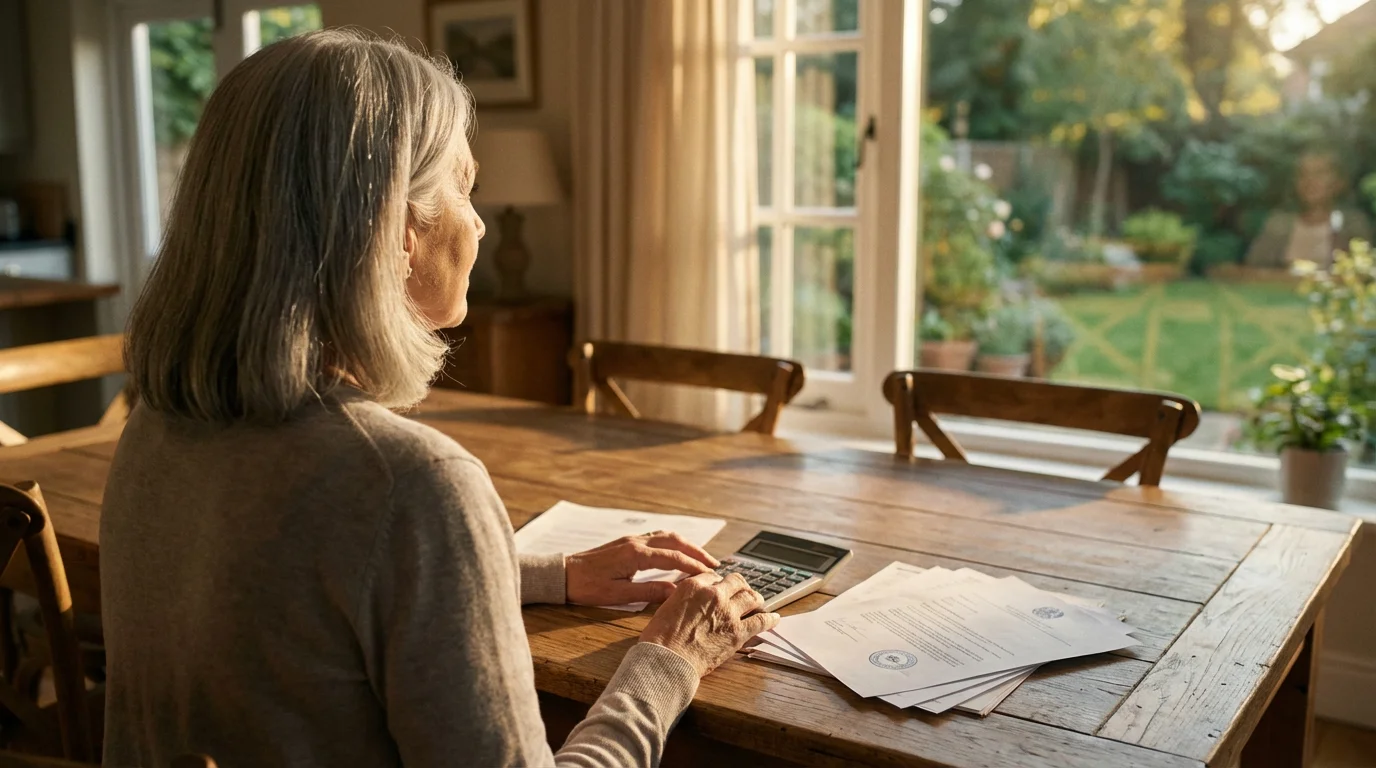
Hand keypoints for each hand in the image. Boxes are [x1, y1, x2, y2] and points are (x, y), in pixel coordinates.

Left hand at [565, 530, 718, 605]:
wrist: (561, 575)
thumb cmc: (587, 587)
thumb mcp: (618, 594)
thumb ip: (649, 591)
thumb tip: (676, 591)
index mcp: (635, 554)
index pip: (674, 557)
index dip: (694, 566)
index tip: (710, 575)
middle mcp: (636, 542)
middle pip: (675, 541)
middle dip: (697, 551)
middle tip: (714, 565)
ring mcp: (631, 540)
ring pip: (666, 536)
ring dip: (686, 545)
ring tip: (701, 558)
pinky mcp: (627, 542)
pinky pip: (657, 538)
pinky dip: (673, 543)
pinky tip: (677, 552)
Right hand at [639, 572, 780, 677]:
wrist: (667, 659)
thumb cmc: (660, 638)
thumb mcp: (666, 607)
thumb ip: (684, 599)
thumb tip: (692, 603)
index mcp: (694, 586)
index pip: (714, 577)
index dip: (719, 584)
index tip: (722, 589)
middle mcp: (714, 594)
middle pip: (736, 581)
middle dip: (741, 586)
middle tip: (743, 592)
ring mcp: (728, 612)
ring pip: (752, 596)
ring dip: (756, 598)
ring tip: (759, 602)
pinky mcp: (738, 632)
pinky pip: (761, 621)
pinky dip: (770, 619)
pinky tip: (774, 619)